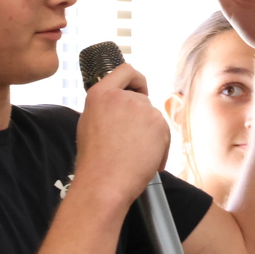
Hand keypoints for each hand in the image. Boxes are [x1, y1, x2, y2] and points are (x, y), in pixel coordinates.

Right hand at [74, 63, 169, 203]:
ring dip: (150, 134)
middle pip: (142, 100)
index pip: (126, 70)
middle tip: (129, 142)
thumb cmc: (95, 161)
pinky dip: (159, 147)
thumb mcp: (90, 122)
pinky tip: (145, 160)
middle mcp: (121, 97)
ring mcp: (141, 109)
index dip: (136, 80)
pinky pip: (164, 133)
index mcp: (100, 94)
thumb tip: (122, 101)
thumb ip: (107, 106)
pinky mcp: (158, 123)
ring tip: (133, 155)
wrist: (105, 183)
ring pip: (153, 118)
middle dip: (140, 119)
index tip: (138, 91)